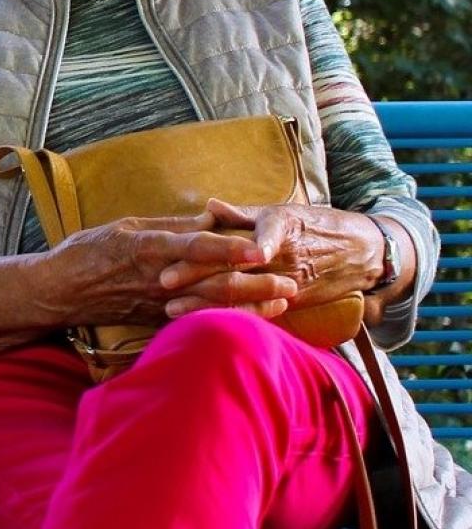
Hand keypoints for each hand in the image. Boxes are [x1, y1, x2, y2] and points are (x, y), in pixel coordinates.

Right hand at [44, 212, 298, 327]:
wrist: (59, 292)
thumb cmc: (86, 253)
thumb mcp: (124, 226)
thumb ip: (169, 224)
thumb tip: (210, 219)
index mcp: (147, 248)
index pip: (194, 248)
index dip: (227, 249)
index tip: (259, 248)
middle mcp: (157, 279)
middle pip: (212, 282)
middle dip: (254, 284)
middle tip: (291, 281)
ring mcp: (158, 303)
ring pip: (211, 305)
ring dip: (250, 304)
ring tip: (283, 300)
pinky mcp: (156, 319)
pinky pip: (200, 319)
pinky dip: (229, 317)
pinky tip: (253, 317)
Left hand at [156, 199, 382, 317]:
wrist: (366, 252)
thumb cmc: (316, 226)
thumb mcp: (284, 212)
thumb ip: (244, 214)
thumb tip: (209, 206)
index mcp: (280, 227)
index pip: (248, 236)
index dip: (221, 242)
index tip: (192, 244)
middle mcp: (283, 256)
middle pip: (236, 268)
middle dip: (198, 276)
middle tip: (163, 279)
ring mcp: (288, 281)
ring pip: (242, 294)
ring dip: (206, 302)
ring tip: (172, 308)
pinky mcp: (292, 301)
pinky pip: (257, 312)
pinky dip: (230, 317)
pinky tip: (203, 323)